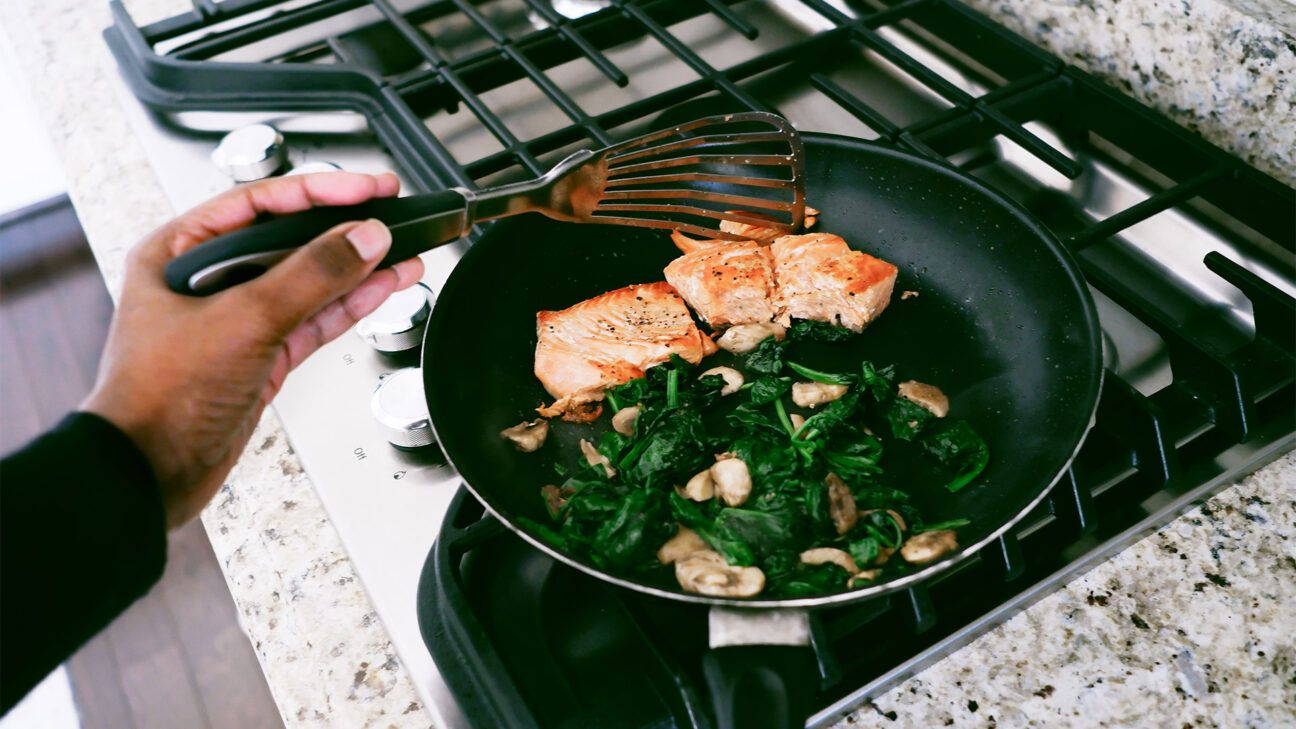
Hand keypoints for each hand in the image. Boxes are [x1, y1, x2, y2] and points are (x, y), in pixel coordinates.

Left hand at [83, 172, 423, 527]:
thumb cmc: (158, 395)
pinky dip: (350, 305)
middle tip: (390, 213)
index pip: (262, 202)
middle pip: (289, 240)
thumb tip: (362, 237)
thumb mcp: (244, 319)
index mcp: (180, 251)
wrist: (150, 470)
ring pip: (309, 282)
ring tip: (402, 251)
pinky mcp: (261, 356)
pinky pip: (315, 319)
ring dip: (357, 268)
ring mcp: (237, 320)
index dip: (321, 190)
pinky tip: (382, 288)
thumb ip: (311, 275)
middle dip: (344, 229)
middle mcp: (208, 281)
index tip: (369, 187)